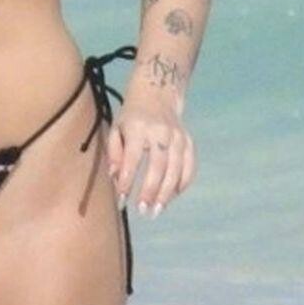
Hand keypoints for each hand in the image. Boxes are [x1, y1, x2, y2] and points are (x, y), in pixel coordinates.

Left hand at [106, 92, 196, 217]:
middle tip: (143, 210)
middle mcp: (160, 133)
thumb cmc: (131, 116)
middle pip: (158, 167)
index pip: (132, 160)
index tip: (121, 201)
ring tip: (156, 210)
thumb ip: (113, 152)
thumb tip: (114, 178)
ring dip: (167, 193)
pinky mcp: (188, 142)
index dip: (127, 182)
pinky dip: (182, 184)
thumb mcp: (116, 128)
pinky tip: (172, 197)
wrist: (158, 93)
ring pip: (176, 170)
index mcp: (138, 128)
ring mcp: (178, 137)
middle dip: (150, 191)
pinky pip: (189, 167)